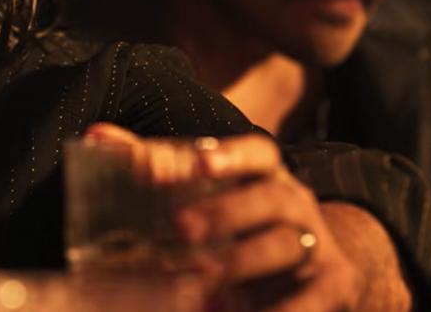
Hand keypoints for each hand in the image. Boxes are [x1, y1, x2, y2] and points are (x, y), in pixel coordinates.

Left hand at [85, 123, 362, 310]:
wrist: (316, 276)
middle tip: (183, 228)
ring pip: (287, 245)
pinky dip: (280, 310)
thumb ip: (158, 168)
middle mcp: (296, 203)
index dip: (231, 154)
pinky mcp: (333, 286)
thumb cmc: (244, 226)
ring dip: (242, 262)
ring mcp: (318, 245)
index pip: (259, 152)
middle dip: (227, 212)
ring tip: (201, 282)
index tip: (198, 162)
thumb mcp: (210, 198)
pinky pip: (312, 298)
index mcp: (265, 176)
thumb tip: (97, 136)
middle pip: (272, 198)